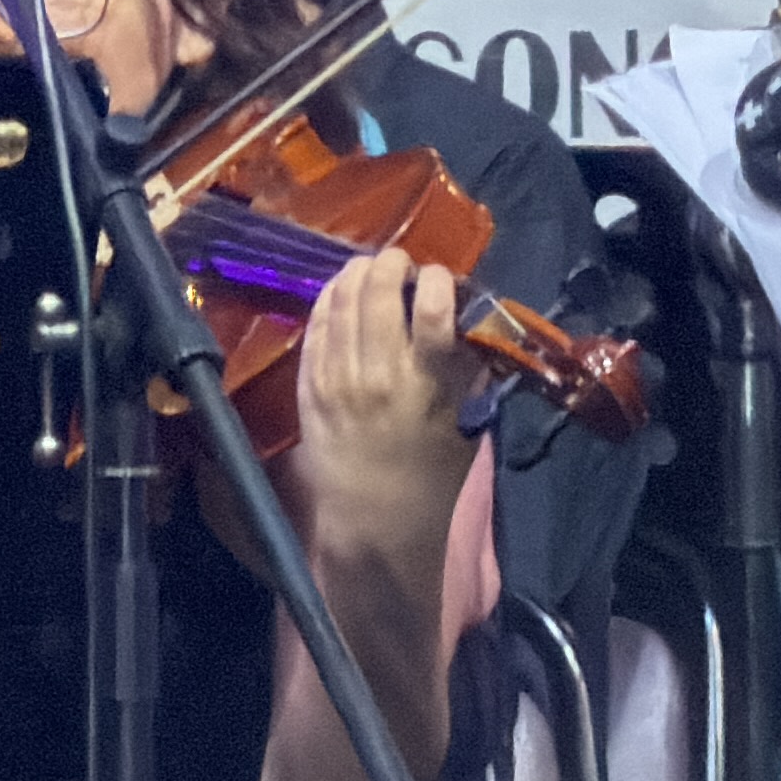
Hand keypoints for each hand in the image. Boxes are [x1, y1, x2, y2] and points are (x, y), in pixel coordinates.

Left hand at [274, 250, 474, 559]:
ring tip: (370, 266)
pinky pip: (316, 328)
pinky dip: (328, 300)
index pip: (434, 315)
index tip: (439, 275)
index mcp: (428, 388)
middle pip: (379, 296)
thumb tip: (470, 320)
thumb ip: (468, 372)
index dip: (436, 282)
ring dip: (357, 274)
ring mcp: (339, 379)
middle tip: (400, 260)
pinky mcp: (310, 386)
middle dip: (391, 265)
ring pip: (342, 304)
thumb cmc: (432, 475)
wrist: (376, 520)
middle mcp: (380, 377)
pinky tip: (339, 289)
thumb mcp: (466, 423)